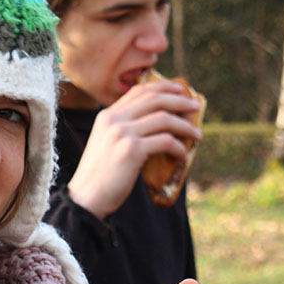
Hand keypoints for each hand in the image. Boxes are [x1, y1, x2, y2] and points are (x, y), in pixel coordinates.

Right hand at [66, 81, 201, 218]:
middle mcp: (114, 119)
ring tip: (197, 134)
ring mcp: (122, 133)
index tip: (179, 90)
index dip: (162, 87)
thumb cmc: (100, 174)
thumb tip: (155, 124)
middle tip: (195, 107)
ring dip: (185, 126)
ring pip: (164, 119)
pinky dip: (179, 147)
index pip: (139, 90)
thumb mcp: (106, 143)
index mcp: (107, 115)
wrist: (87, 196)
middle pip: (154, 99)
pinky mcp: (132, 150)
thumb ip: (123, 129)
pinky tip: (182, 155)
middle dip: (180, 101)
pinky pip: (165, 141)